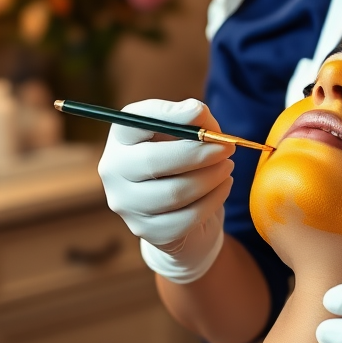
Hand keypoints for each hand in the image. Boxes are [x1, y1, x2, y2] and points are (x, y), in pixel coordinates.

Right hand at [98, 99, 233, 283]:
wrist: (181, 209)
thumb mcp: (190, 133)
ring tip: (227, 167)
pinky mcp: (146, 231)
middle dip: (198, 153)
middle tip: (227, 148)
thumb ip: (195, 119)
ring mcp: (127, 204)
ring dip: (210, 177)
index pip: (134, 120)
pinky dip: (213, 200)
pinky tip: (223, 186)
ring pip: (174, 193)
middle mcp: (114, 170)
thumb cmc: (183, 160)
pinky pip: (186, 218)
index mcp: (121, 137)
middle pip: (153, 161)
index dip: (166, 114)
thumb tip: (196, 113)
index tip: (198, 112)